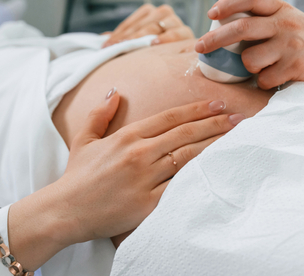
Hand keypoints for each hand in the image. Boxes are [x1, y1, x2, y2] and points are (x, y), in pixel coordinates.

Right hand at [56, 90, 241, 245]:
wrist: (65, 211)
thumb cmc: (76, 177)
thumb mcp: (84, 140)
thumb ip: (100, 114)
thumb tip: (115, 92)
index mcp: (126, 136)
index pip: (169, 117)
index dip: (196, 109)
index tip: (218, 105)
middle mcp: (138, 153)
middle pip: (185, 134)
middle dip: (215, 124)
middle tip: (239, 118)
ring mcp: (144, 178)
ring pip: (188, 157)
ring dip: (214, 146)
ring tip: (236, 139)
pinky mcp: (147, 203)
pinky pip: (180, 187)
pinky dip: (199, 177)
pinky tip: (217, 170)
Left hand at [103, 4, 193, 47]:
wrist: (183, 53)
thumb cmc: (156, 47)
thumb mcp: (137, 41)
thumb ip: (121, 38)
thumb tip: (100, 41)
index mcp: (149, 12)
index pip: (130, 23)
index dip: (116, 35)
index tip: (105, 46)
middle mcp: (163, 12)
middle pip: (141, 24)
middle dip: (127, 37)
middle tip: (115, 48)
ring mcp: (175, 21)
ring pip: (156, 26)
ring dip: (142, 37)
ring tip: (133, 45)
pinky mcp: (186, 33)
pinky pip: (176, 33)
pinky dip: (165, 38)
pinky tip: (155, 44)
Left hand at [194, 0, 303, 89]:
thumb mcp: (290, 22)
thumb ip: (263, 22)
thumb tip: (223, 28)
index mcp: (282, 8)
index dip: (227, 3)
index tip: (212, 13)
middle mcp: (286, 23)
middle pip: (241, 28)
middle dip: (215, 39)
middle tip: (201, 47)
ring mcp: (291, 45)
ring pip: (249, 59)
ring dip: (250, 68)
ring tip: (265, 66)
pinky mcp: (296, 66)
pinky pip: (263, 79)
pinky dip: (266, 82)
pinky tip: (279, 77)